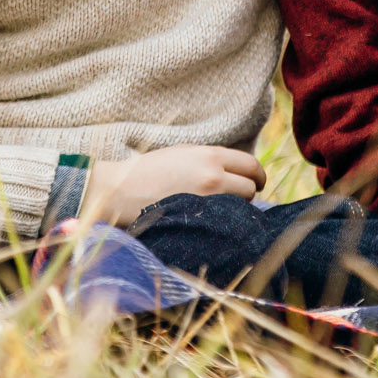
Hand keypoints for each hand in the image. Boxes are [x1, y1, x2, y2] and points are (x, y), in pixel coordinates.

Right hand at [81, 145, 265, 226]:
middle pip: (250, 188)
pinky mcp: (198, 221)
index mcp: (209, 155)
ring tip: (218, 211)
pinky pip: (225, 224)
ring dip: (236, 210)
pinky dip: (224, 224)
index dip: (257, 175)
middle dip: (246, 193)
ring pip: (240, 208)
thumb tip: (237, 172)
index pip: (250, 165)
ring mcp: (207, 201)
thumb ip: (211, 160)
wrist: (120, 190)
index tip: (256, 183)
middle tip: (235, 199)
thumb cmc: (150, 171)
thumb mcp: (183, 153)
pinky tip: (211, 223)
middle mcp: (212, 176)